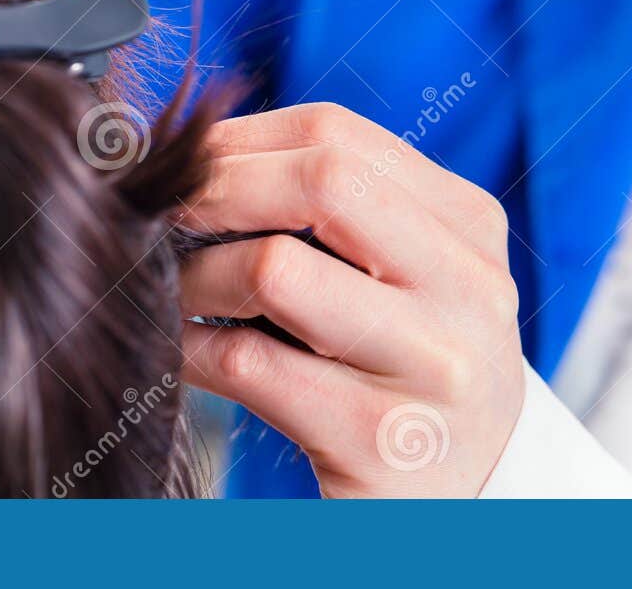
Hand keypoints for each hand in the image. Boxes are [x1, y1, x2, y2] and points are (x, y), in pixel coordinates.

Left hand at [179, 103, 524, 497]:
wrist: (472, 496)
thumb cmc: (407, 366)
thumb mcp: (404, 274)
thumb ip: (334, 209)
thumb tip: (192, 154)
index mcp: (469, 225)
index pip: (338, 135)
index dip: (238, 140)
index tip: (183, 163)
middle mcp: (467, 287)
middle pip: (323, 180)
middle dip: (216, 188)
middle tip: (159, 214)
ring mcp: (432, 365)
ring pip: (275, 269)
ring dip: (194, 275)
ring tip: (169, 289)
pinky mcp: (379, 440)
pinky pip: (248, 364)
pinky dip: (190, 347)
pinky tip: (180, 349)